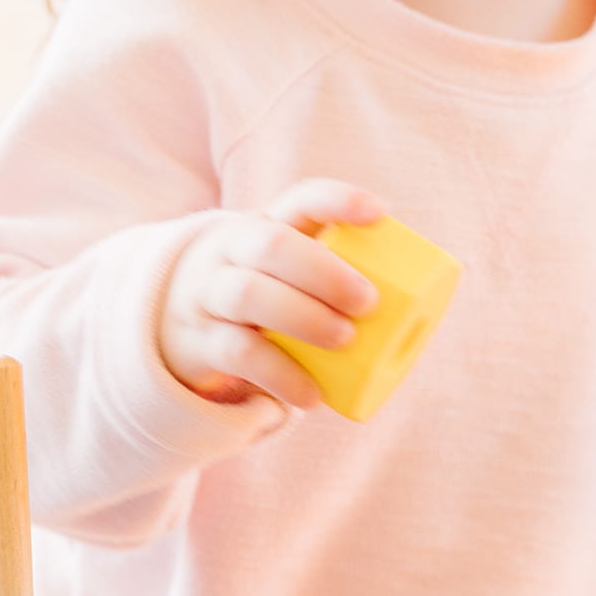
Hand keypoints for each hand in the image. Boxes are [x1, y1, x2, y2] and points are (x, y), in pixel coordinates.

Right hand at [158, 179, 384, 407]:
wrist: (176, 325)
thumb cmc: (261, 297)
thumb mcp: (285, 273)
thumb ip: (332, 273)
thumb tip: (419, 301)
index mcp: (265, 225)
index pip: (300, 200)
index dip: (338, 202)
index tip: (378, 214)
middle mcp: (231, 252)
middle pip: (271, 245)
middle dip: (323, 271)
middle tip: (368, 302)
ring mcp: (208, 294)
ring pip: (247, 294)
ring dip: (302, 316)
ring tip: (344, 340)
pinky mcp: (200, 342)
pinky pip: (237, 353)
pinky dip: (280, 374)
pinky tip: (310, 395)